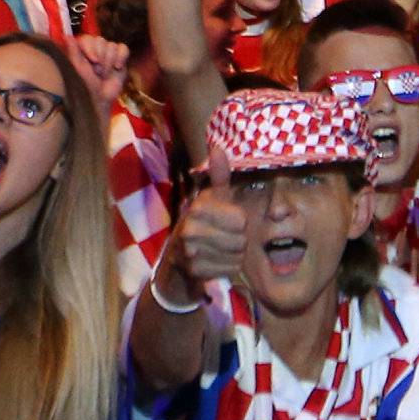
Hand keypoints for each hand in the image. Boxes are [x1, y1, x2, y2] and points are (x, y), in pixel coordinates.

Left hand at [67, 33, 128, 114]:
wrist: (100, 98)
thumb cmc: (85, 85)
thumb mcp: (78, 69)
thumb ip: (74, 51)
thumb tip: (67, 36)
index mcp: (83, 49)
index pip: (88, 39)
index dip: (92, 49)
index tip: (93, 61)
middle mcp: (96, 48)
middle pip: (101, 41)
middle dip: (101, 58)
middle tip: (98, 72)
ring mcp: (108, 52)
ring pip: (112, 46)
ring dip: (109, 62)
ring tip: (104, 74)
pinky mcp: (120, 57)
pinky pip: (123, 48)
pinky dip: (121, 58)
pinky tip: (117, 67)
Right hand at [167, 142, 247, 292]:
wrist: (177, 259)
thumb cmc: (202, 223)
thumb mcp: (211, 198)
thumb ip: (218, 176)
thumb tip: (217, 147)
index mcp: (198, 207)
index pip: (241, 220)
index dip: (239, 223)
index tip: (226, 222)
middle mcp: (190, 228)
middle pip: (241, 240)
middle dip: (238, 241)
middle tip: (223, 239)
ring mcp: (190, 252)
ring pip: (237, 257)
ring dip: (233, 256)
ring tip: (218, 250)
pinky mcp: (194, 272)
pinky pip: (229, 271)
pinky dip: (226, 269)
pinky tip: (214, 263)